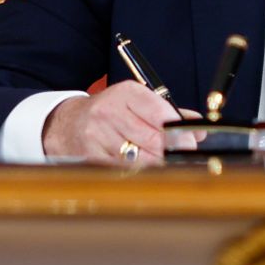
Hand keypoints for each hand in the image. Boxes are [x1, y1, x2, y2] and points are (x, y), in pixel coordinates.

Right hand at [41, 81, 183, 165]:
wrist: (67, 124)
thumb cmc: (110, 112)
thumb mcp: (136, 102)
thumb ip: (168, 113)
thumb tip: (197, 127)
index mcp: (126, 93)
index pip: (158, 111)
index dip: (177, 130)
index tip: (190, 141)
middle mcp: (110, 112)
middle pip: (151, 138)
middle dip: (172, 150)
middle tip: (183, 156)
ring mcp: (98, 135)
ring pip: (139, 157)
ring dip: (157, 164)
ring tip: (166, 164)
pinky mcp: (91, 156)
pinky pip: (123, 169)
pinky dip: (138, 172)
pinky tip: (144, 170)